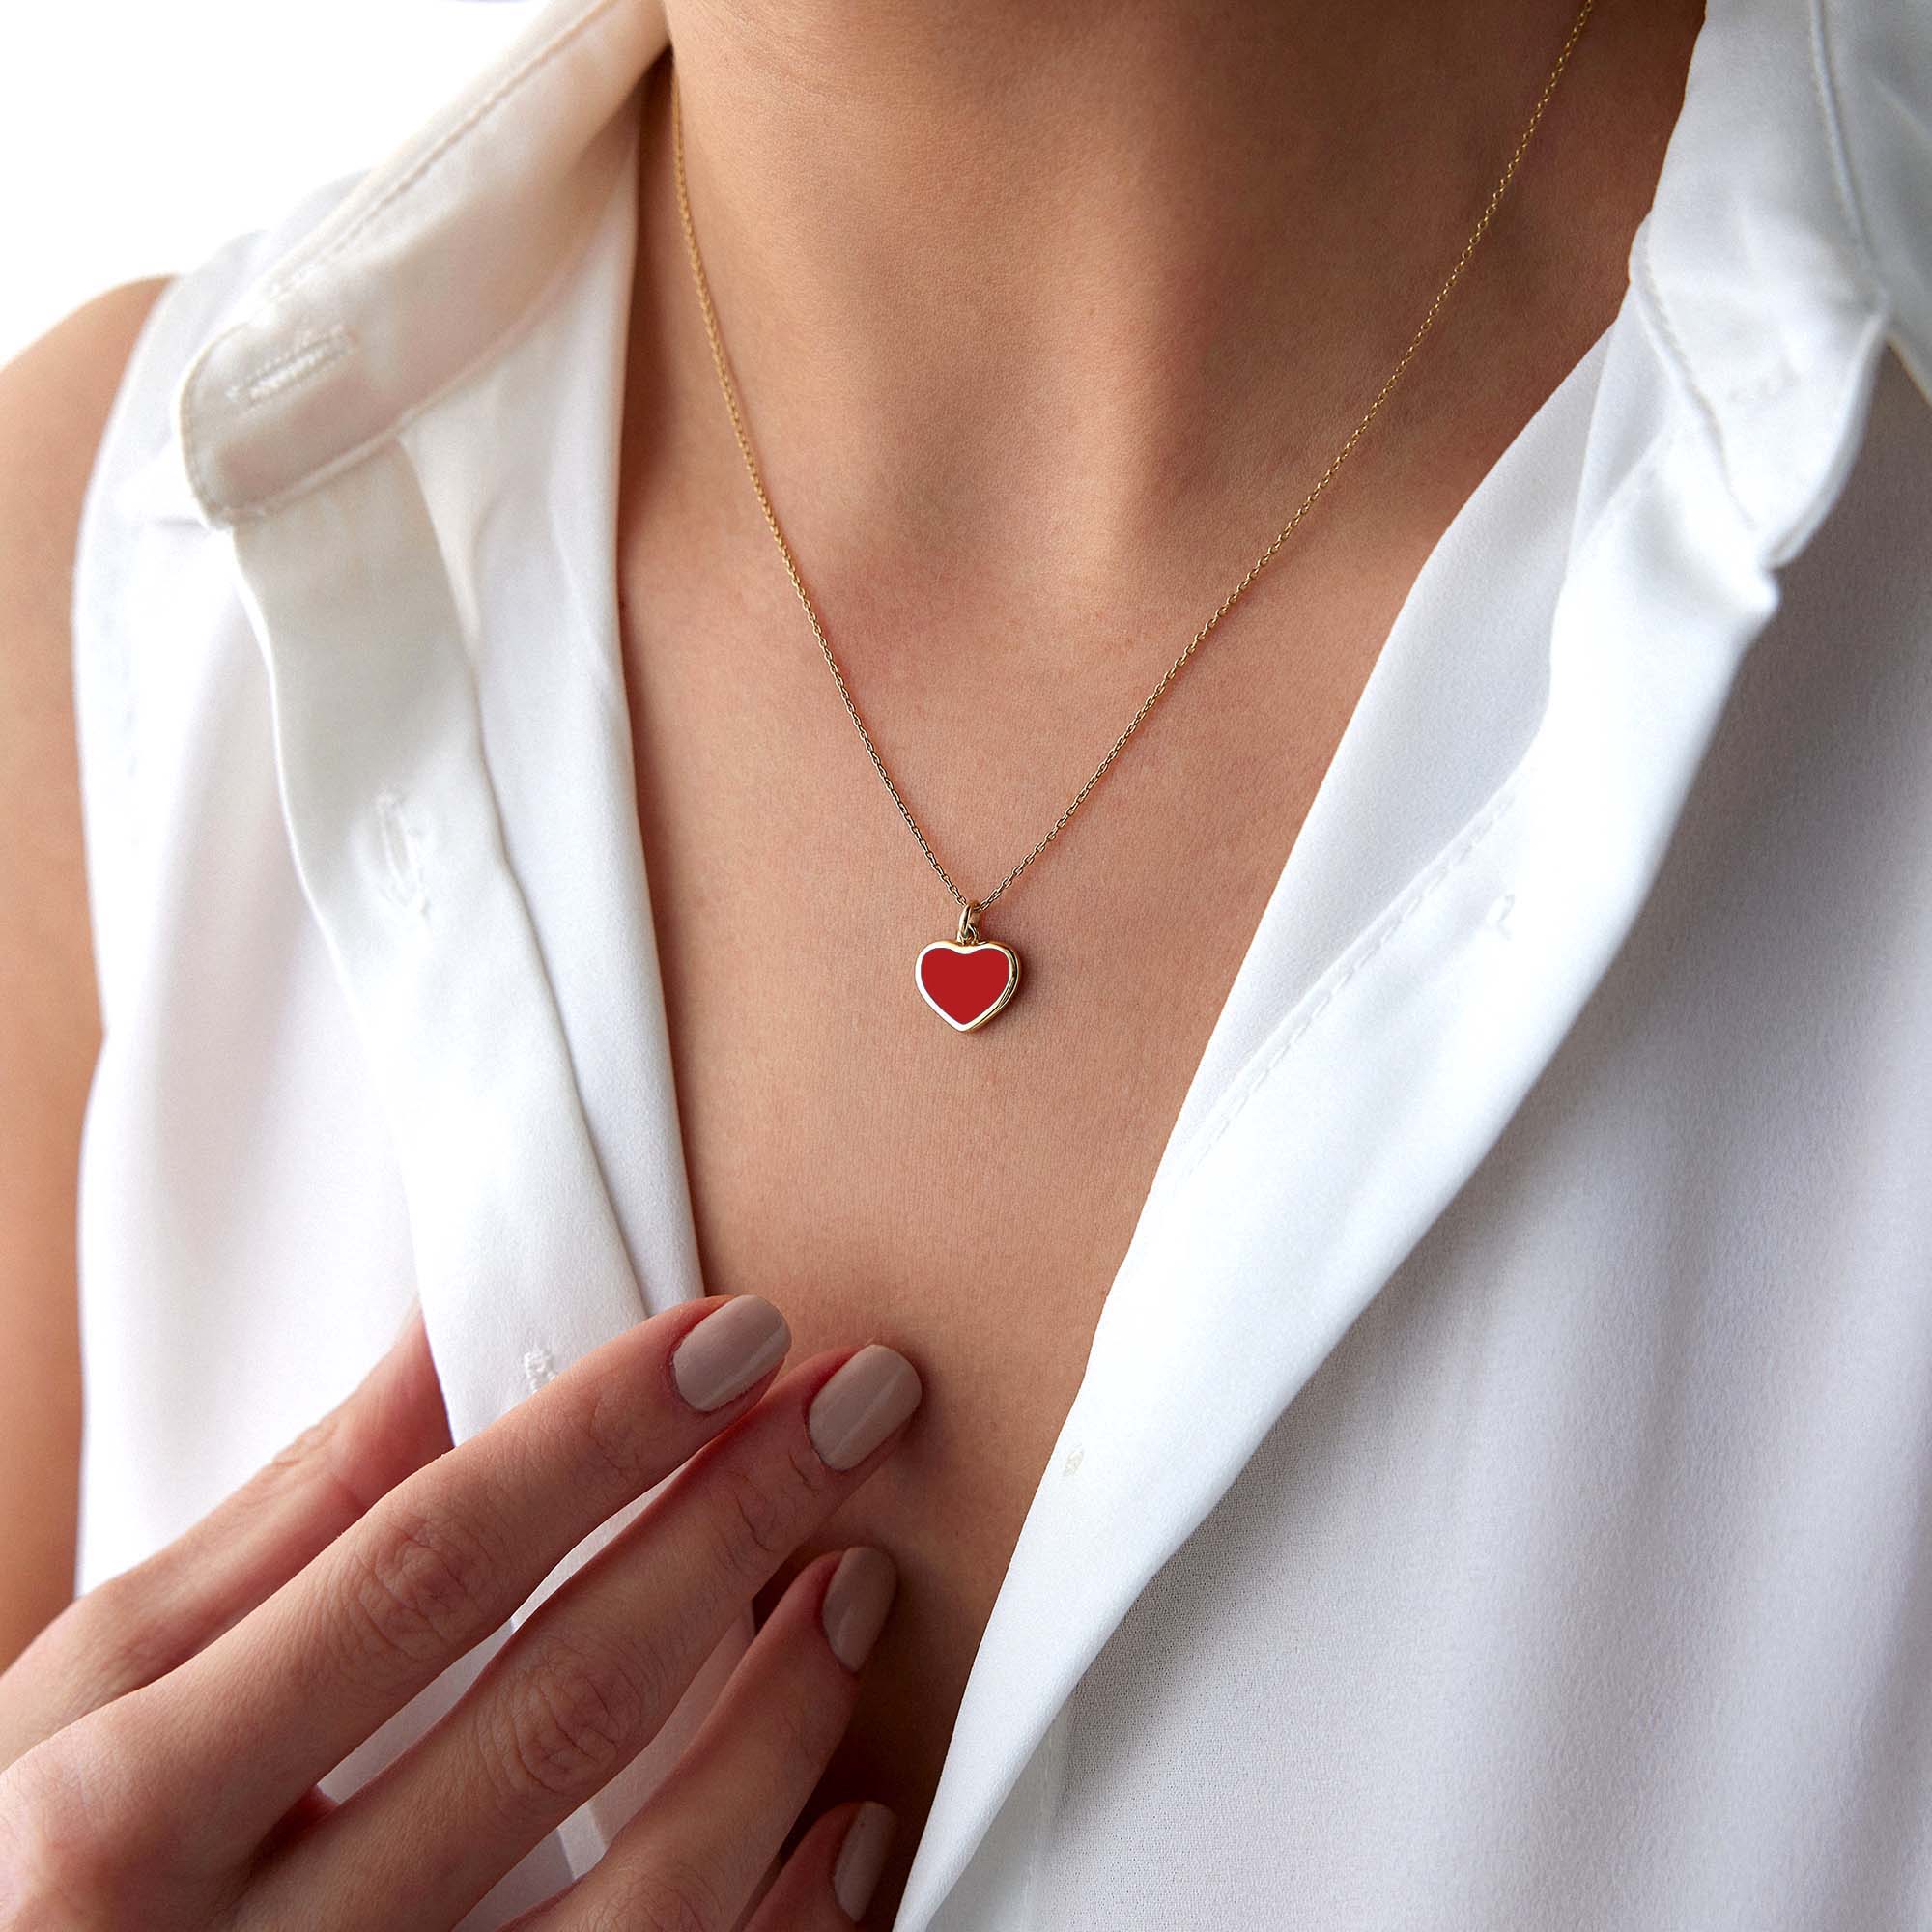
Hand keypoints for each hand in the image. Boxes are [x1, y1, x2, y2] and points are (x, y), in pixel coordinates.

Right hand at [0, 1294, 920, 1928]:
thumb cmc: (36, 1873)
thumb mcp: (101, 1688)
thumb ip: (291, 1518)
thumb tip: (451, 1329)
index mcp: (131, 1804)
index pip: (424, 1570)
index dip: (601, 1438)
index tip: (736, 1337)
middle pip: (560, 1707)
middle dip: (733, 1528)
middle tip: (854, 1408)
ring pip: (645, 1891)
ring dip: (784, 1719)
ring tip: (858, 1585)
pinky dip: (784, 1919)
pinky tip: (849, 1817)